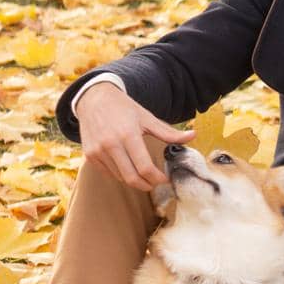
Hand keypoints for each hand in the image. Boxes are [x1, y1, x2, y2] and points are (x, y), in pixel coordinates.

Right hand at [76, 83, 194, 190]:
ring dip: (134, 180)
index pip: (145, 167)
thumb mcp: (147, 117)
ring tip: (143, 174)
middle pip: (132, 178)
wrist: (93, 98)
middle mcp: (111, 144)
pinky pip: (109, 174)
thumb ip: (169, 132)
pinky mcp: (90, 155)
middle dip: (147, 185)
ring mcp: (98, 151)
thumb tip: (193, 136)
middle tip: (155, 182)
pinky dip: (120, 175)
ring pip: (120, 177)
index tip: (165, 179)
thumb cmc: (124, 108)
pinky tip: (127, 166)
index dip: (157, 178)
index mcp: (128, 134)